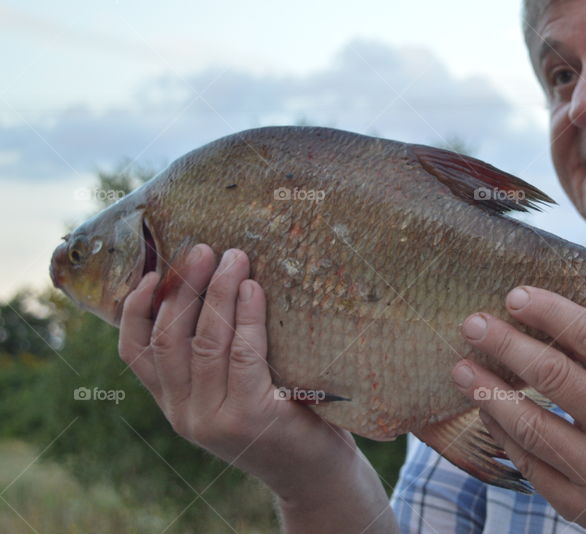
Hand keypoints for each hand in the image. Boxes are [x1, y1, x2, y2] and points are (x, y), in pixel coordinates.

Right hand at [117, 244, 356, 504]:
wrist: (314, 472)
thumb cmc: (283, 415)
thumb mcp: (236, 387)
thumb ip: (218, 354)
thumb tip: (219, 278)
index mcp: (174, 403)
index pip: (135, 352)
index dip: (137, 309)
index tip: (152, 272)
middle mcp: (185, 413)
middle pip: (169, 338)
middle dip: (184, 287)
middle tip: (203, 248)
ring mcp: (214, 418)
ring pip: (205, 342)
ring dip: (218, 293)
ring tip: (235, 258)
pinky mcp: (250, 417)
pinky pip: (244, 355)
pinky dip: (247, 317)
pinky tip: (255, 289)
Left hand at [450, 286, 585, 533]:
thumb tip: (552, 312)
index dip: (549, 312)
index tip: (515, 295)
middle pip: (553, 376)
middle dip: (505, 344)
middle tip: (473, 323)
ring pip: (529, 425)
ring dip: (488, 392)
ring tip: (460, 368)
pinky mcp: (579, 505)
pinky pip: (528, 463)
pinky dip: (501, 433)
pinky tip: (485, 411)